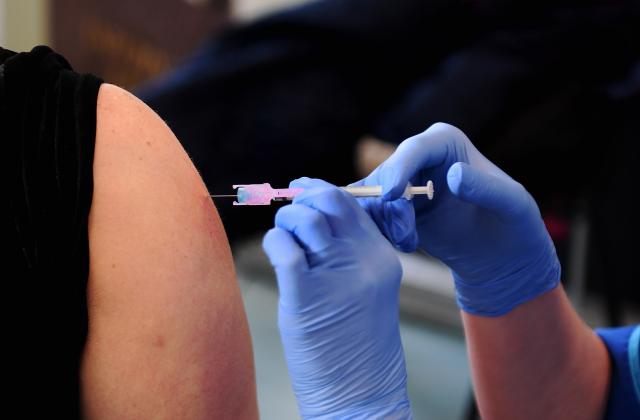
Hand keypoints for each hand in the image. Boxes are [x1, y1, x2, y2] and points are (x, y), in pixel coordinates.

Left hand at [262, 178, 411, 418]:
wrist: (361, 393)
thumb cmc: (358, 341)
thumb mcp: (368, 288)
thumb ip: (350, 251)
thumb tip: (313, 216)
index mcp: (381, 255)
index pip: (350, 202)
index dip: (319, 190)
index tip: (301, 189)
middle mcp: (363, 260)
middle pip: (329, 200)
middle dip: (302, 198)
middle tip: (289, 215)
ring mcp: (336, 277)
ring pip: (304, 219)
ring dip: (285, 220)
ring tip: (283, 238)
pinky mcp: (306, 297)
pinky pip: (284, 248)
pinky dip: (274, 242)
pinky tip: (276, 253)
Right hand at [354, 123, 560, 315]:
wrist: (501, 255)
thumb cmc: (513, 223)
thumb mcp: (511, 204)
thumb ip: (485, 189)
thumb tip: (454, 174)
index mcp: (445, 142)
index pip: (413, 150)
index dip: (398, 170)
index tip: (393, 196)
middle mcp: (418, 157)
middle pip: (384, 174)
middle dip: (390, 206)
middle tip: (407, 236)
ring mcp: (402, 182)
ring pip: (371, 196)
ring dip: (384, 221)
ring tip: (409, 243)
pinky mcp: (392, 207)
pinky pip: (371, 214)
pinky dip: (380, 230)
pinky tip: (403, 244)